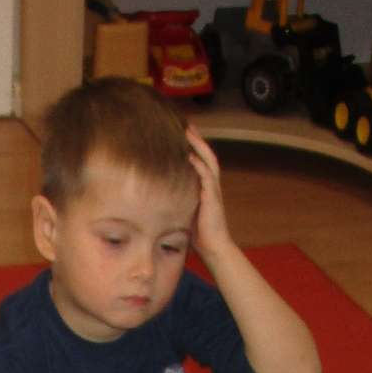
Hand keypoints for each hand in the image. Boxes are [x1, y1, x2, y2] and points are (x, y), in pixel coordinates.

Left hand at [185, 124, 232, 261]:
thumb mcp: (185, 211)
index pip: (201, 161)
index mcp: (206, 187)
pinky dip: (199, 165)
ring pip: (208, 161)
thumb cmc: (198, 234)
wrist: (213, 248)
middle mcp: (211, 185)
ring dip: (199, 146)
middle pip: (206, 155)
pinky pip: (207, 177)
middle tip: (187, 125)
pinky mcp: (212, 198)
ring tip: (188, 133)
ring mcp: (213, 190)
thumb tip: (158, 196)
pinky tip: (190, 156)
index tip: (183, 133)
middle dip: (197, 139)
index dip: (194, 147)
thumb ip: (178, 200)